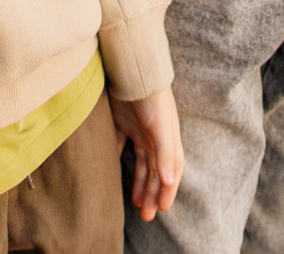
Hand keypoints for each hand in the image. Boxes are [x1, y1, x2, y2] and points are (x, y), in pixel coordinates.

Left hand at [111, 88, 183, 221]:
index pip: (171, 171)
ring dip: (139, 183)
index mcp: (168, 141)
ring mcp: (139, 131)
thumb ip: (165, 153)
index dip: (168, 190)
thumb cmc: (152, 97)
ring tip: (135, 203)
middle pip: (155, 172)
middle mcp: (155, 139)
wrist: (132, 69)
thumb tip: (169, 182)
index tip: (162, 209)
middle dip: (152, 193)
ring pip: (141, 164)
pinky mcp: (122, 124)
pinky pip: (121, 148)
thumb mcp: (161, 126)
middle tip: (146, 215)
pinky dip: (119, 162)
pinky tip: (112, 175)